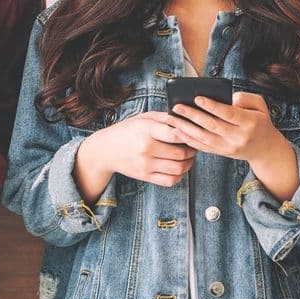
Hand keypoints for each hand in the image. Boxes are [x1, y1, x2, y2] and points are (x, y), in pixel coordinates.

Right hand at [74, 112, 196, 200]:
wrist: (105, 150)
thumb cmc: (126, 131)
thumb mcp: (143, 118)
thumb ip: (164, 117)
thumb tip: (186, 119)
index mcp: (146, 130)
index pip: (175, 134)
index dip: (189, 134)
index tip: (193, 133)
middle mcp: (146, 149)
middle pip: (180, 153)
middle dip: (192, 150)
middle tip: (194, 146)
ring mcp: (145, 165)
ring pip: (178, 168)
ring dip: (189, 163)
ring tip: (189, 157)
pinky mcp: (145, 176)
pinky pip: (170, 181)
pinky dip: (179, 176)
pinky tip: (179, 168)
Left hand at [165, 92, 299, 199]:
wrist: (264, 148)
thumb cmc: (260, 121)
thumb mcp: (260, 106)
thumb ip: (245, 98)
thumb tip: (227, 98)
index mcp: (249, 123)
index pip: (228, 114)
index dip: (212, 106)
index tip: (197, 98)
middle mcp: (238, 137)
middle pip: (212, 126)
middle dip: (192, 115)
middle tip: (177, 106)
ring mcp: (228, 148)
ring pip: (203, 138)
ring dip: (185, 128)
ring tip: (172, 118)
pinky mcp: (221, 153)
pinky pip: (202, 147)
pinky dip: (188, 139)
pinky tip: (178, 131)